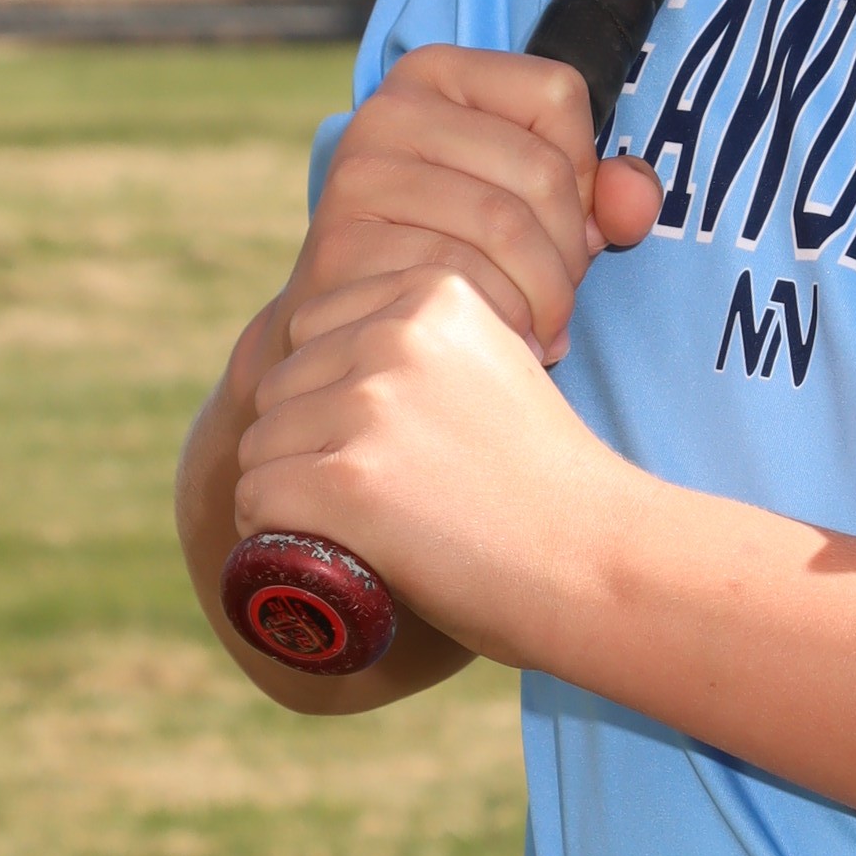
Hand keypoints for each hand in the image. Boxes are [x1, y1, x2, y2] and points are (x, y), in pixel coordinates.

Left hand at [233, 261, 629, 671]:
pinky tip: (334, 549)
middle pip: (280, 385)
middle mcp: (396, 333)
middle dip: (308, 443)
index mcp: (435, 294)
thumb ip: (423, 347)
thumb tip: (329, 352)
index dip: (330, 392)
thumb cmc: (548, 484)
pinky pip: (257, 499)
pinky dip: (276, 536)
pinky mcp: (348, 479)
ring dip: (291, 493)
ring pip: (261, 444)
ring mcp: (370, 405)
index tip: (388, 441)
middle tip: (384, 495)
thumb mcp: (493, 369)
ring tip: (368, 526)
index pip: (312, 326)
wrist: (598, 561)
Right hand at [293, 43, 661, 363]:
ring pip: (505, 228)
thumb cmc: (455, 249)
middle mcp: (391, 109)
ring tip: (540, 327)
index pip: (558, 92)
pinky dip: (501, 321)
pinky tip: (503, 341)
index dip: (586, 170)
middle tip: (559, 299)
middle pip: (540, 170)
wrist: (351, 321)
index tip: (569, 224)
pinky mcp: (342, 242)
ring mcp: (360, 172)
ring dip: (544, 297)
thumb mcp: (533, 204)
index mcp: (440, 72)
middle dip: (570, 252)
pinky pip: (458, 280)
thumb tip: (635, 201)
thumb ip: (602, 193)